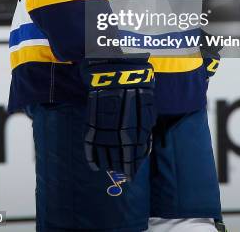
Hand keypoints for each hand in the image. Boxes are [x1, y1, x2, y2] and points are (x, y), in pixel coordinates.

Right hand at [81, 58, 155, 177]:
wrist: (117, 67)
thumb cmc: (136, 82)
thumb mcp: (148, 103)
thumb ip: (146, 123)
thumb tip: (145, 141)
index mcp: (139, 125)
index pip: (136, 151)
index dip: (134, 162)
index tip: (133, 171)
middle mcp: (122, 129)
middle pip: (122, 154)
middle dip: (123, 165)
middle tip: (124, 174)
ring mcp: (106, 125)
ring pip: (107, 151)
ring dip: (109, 162)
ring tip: (111, 169)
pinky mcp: (92, 120)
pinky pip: (91, 143)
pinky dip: (92, 156)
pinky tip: (95, 166)